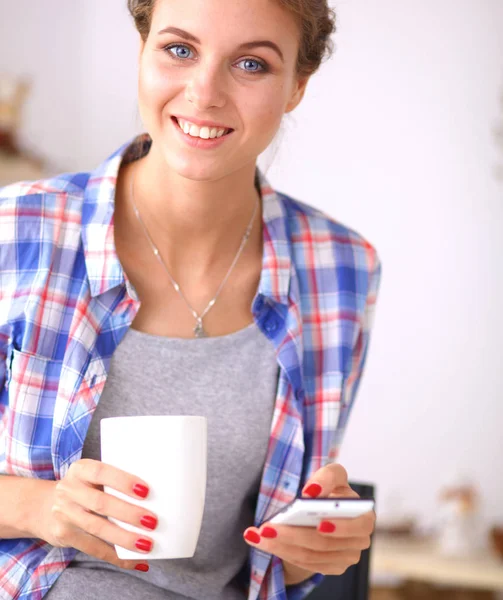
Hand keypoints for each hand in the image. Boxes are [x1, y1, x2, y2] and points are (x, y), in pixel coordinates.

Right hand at [33, 459, 157, 571]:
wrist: (42, 505)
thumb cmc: (83, 488)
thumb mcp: (91, 476)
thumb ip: (114, 481)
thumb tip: (156, 494)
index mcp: (81, 469)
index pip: (102, 472)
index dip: (123, 481)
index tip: (146, 490)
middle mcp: (69, 489)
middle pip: (100, 503)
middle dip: (128, 513)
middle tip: (152, 521)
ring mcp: (64, 513)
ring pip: (97, 527)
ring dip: (124, 538)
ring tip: (146, 544)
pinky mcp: (63, 535)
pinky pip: (92, 548)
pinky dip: (115, 556)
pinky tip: (133, 561)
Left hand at [243, 463, 374, 584]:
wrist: (324, 511)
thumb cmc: (329, 490)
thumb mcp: (330, 476)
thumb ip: (327, 477)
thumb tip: (312, 491)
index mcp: (363, 515)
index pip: (359, 524)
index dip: (340, 526)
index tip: (319, 523)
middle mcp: (359, 539)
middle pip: (323, 543)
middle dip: (292, 535)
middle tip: (267, 528)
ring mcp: (346, 556)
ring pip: (310, 555)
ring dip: (281, 545)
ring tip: (258, 535)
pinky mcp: (332, 566)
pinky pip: (306, 564)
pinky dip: (283, 553)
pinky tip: (265, 543)